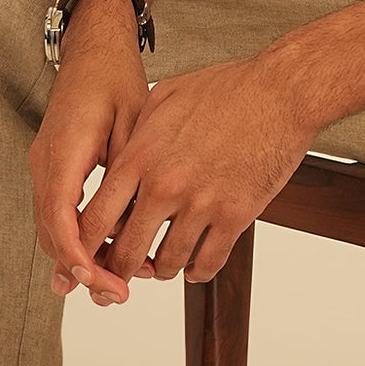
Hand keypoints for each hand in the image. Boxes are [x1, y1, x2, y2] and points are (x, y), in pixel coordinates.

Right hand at [29, 13, 148, 305]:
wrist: (92, 50)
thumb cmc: (115, 80)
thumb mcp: (133, 123)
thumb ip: (130, 171)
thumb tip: (137, 223)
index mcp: (65, 152)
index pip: (63, 219)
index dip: (81, 257)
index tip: (104, 281)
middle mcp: (45, 164)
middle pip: (53, 233)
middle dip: (82, 270)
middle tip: (118, 296)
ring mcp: (44, 167)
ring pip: (52, 229)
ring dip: (78, 260)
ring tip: (113, 286)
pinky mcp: (53, 170)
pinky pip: (58, 215)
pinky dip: (76, 240)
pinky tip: (101, 260)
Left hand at [76, 52, 311, 291]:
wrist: (280, 93)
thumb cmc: (228, 89)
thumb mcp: (164, 99)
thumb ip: (137, 134)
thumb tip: (123, 157)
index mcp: (141, 158)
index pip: (95, 217)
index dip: (84, 244)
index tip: (86, 252)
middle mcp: (165, 185)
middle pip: (126, 251)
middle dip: (117, 271)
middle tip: (118, 276)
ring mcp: (201, 204)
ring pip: (167, 263)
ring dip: (161, 271)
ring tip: (161, 267)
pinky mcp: (235, 216)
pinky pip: (209, 262)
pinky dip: (197, 272)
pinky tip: (195, 266)